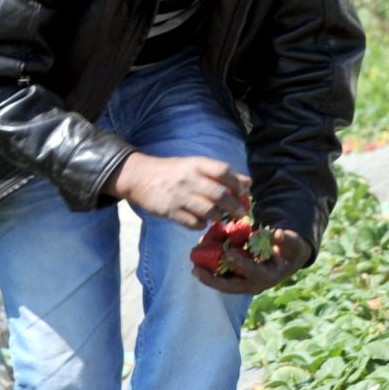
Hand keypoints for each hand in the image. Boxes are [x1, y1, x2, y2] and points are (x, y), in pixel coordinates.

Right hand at [112, 153, 250, 227]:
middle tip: (241, 213)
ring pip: (209, 211)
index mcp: (196, 164)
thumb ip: (220, 174)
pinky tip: (201, 221)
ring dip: (219, 217)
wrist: (140, 177)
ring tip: (220, 217)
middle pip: (220, 194)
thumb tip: (248, 183)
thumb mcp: (195, 166)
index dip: (237, 183)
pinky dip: (202, 225)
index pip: (223, 171)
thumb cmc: (172, 171)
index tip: (243, 192)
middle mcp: (189, 179)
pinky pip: (194, 223)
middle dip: (234, 206)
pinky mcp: (171, 211)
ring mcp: (179, 196)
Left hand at [195, 229, 311, 295]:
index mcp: (268, 276)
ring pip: (224, 285)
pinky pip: (223, 278)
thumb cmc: (289, 250)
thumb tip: (277, 234)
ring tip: (194, 268)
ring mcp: (245, 285)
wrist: (286, 261)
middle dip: (213, 280)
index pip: (252, 272)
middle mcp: (254, 285)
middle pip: (231, 286)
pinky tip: (199, 263)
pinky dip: (211, 272)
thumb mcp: (292, 244)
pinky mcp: (238, 281)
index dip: (241, 263)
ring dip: (208, 278)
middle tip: (196, 270)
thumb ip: (286, 239)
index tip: (228, 253)